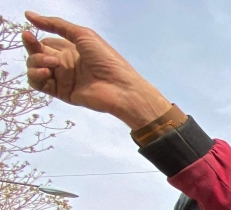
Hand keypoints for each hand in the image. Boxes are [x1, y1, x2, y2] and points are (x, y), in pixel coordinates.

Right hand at [22, 11, 170, 127]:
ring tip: (53, 64)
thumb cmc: (105, 59)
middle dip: (31, 46)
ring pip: (34, 68)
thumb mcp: (83, 35)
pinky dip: (36, 76)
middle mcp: (64, 63)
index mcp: (71, 49)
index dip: (37, 38)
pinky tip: (47, 72)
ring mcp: (61, 78)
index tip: (30, 32)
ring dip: (36, 61)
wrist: (119, 87)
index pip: (45, 43)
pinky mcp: (60, 92)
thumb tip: (29, 14)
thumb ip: (57, 25)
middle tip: (30, 39)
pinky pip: (38, 83)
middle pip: (36, 54)